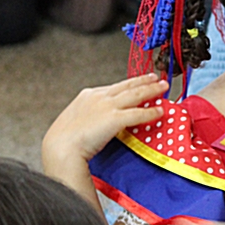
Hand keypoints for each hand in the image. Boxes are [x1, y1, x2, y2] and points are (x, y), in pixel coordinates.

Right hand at [42, 75, 168, 175]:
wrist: (61, 147)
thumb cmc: (63, 140)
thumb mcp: (75, 121)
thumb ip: (88, 118)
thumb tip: (95, 124)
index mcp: (88, 96)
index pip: (113, 87)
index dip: (128, 84)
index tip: (137, 81)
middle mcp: (99, 97)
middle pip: (127, 86)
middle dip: (143, 81)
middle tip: (155, 77)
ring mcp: (107, 106)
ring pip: (136, 94)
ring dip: (152, 90)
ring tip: (163, 87)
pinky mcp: (115, 118)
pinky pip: (138, 113)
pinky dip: (151, 112)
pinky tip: (160, 111)